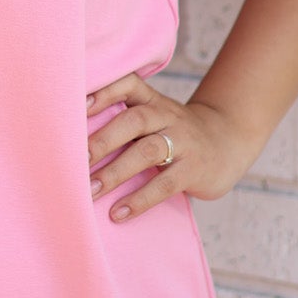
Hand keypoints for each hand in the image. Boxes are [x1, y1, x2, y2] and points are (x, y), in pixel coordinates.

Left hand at [86, 73, 253, 220]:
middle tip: (73, 161)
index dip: (104, 91)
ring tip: (89, 191)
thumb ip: (123, 121)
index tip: (77, 105)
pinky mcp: (194, 170)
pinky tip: (118, 213)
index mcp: (153, 101)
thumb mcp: (154, 117)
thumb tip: (70, 143)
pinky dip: (139, 200)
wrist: (228, 142)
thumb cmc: (174, 133)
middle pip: (133, 120)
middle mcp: (167, 116)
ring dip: (114, 173)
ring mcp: (183, 141)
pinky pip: (164, 184)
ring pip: (147, 151)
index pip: (128, 84)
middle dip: (101, 140)